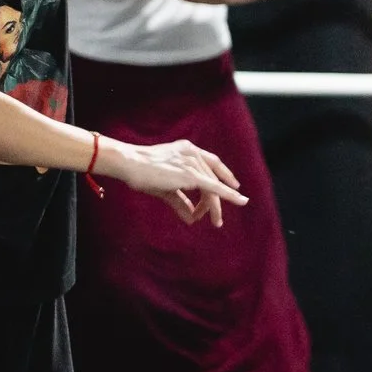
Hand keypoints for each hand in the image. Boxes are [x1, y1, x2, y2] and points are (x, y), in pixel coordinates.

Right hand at [103, 136, 249, 226]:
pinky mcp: (191, 175)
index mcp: (187, 150)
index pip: (211, 162)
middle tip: (216, 220)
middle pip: (212, 180)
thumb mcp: (165, 188)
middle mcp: (193, 153)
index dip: (224, 175)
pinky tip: (241, 201)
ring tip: (213, 222)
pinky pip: (214, 187)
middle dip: (216, 201)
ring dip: (212, 208)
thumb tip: (191, 218)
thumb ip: (180, 202)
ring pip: (211, 189)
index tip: (235, 186)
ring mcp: (193, 162)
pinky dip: (229, 195)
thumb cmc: (141, 173)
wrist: (130, 164)